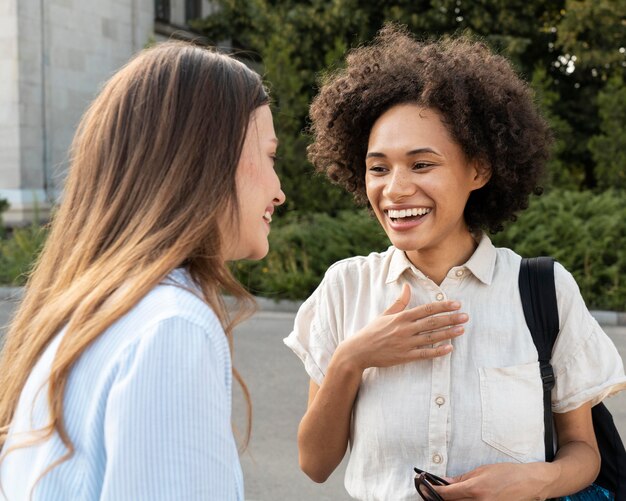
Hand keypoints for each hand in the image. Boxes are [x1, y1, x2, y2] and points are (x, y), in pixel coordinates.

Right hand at [338, 284, 467, 370]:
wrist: (359, 351)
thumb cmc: (372, 331)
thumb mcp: (385, 314)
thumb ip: (400, 302)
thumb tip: (408, 286)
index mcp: (401, 317)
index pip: (426, 309)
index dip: (442, 306)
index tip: (456, 304)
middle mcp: (405, 329)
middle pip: (432, 322)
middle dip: (450, 319)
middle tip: (465, 316)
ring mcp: (405, 344)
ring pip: (431, 338)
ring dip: (448, 334)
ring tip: (461, 330)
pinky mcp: (405, 356)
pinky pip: (424, 354)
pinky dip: (437, 352)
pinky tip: (449, 349)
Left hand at [434, 462, 549, 500]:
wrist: (530, 483)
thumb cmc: (507, 473)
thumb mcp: (482, 471)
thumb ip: (461, 479)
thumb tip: (444, 482)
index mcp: (476, 489)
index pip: (446, 494)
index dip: (432, 491)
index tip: (422, 486)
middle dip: (437, 498)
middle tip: (427, 491)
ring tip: (441, 496)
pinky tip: (457, 500)